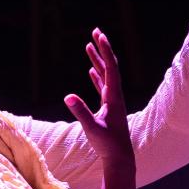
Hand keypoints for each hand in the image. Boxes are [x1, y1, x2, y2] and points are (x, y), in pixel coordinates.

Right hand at [63, 27, 135, 188]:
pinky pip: (102, 86)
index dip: (105, 51)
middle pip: (109, 67)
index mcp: (113, 97)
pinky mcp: (108, 108)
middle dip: (102, 49)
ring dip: (97, 60)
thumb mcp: (92, 128)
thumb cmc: (107, 144)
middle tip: (95, 31)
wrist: (119, 157)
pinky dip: (97, 76)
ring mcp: (112, 101)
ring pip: (105, 75)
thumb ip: (81, 113)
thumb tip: (68, 96)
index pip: (110, 69)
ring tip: (89, 46)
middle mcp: (115, 96)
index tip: (99, 36)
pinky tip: (91, 70)